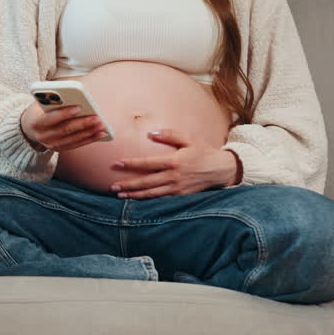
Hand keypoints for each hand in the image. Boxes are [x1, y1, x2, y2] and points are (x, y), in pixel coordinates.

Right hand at [19, 102, 108, 151]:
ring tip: (102, 125)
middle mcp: (43, 136)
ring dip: (89, 132)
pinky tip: (100, 134)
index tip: (79, 107)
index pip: (51, 118)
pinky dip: (89, 139)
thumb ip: (53, 100)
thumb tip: (75, 97)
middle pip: (65, 130)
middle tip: (97, 117)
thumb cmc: (38, 111)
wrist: (28, 128)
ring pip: (73, 139)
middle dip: (83, 123)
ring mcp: (51, 144)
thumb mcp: (40, 103)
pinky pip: (76, 144)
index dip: (65, 113)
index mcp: (36, 122)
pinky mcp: (59, 149)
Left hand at [108, 128, 238, 198]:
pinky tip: (137, 200)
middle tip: (112, 186)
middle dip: (128, 184)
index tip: (117, 163)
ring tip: (120, 195)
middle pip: (146, 182)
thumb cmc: (204, 151)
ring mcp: (177, 188)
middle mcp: (174, 177)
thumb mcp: (189, 139)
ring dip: (134, 195)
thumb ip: (170, 135)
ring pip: (151, 194)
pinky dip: (148, 200)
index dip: (131, 164)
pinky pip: (161, 199)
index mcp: (174, 161)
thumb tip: (151, 133)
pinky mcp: (181, 196)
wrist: (221, 169)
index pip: (147, 164)